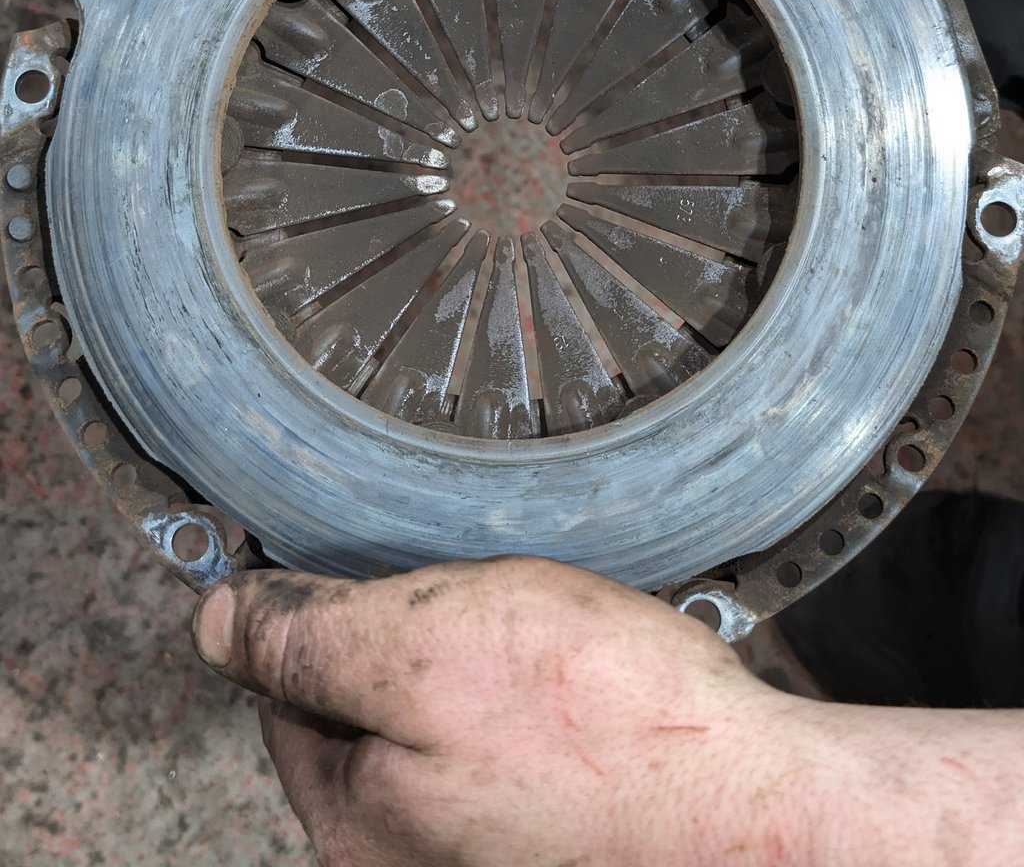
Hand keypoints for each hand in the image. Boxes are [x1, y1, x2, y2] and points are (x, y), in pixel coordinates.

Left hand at [191, 556, 1021, 865]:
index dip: (325, 610)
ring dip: (477, 655)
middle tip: (485, 600)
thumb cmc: (598, 724)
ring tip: (541, 632)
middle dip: (412, 634)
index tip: (376, 563)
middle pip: (363, 704)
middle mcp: (404, 851)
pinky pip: (503, 737)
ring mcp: (478, 842)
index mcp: (352, 817)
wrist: (761, 806)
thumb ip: (304, 637)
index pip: (283, 688)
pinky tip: (575, 672)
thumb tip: (211, 619)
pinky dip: (527, 690)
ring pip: (439, 714)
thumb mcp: (421, 649)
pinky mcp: (546, 825)